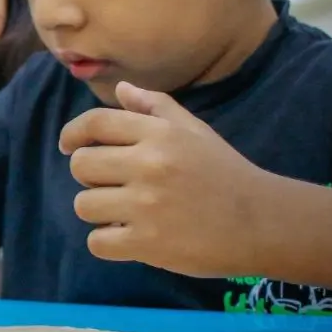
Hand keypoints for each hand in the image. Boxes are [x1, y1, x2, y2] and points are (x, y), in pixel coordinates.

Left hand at [60, 81, 271, 277]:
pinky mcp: (147, 243)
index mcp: (158, 134)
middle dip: (90, 176)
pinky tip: (128, 237)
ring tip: (123, 212)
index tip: (69, 146)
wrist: (262, 222)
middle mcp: (149, 165)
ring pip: (83, 205)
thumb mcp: (193, 130)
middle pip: (81, 165)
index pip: (94, 123)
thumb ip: (154, 106)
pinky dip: (107, 243)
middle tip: (112, 185)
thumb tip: (120, 88)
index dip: (73, 134)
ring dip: (98, 211)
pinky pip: (97, 242)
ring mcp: (146, 206)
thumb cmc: (223, 172)